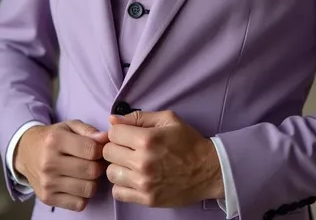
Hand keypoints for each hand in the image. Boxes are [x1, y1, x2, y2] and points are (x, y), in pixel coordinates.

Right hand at [14, 120, 108, 211]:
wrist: (26, 152)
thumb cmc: (53, 137)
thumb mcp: (69, 126)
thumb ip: (89, 130)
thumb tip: (105, 138)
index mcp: (55, 141)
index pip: (92, 150)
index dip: (102, 150)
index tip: (100, 149)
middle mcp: (49, 163)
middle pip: (91, 171)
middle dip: (100, 166)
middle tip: (96, 162)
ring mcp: (47, 183)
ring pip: (88, 189)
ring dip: (93, 181)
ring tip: (88, 173)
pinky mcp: (47, 198)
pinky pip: (79, 204)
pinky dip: (84, 195)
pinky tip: (79, 184)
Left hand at [103, 110, 223, 207]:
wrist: (207, 170)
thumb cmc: (188, 141)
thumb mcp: (168, 119)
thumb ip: (138, 117)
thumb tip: (113, 120)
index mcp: (147, 139)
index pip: (113, 134)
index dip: (118, 132)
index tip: (126, 135)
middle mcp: (142, 161)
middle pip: (108, 153)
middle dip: (116, 147)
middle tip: (129, 148)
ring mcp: (143, 182)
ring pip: (110, 173)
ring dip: (118, 166)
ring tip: (131, 164)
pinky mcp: (146, 199)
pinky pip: (117, 192)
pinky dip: (122, 185)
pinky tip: (133, 178)